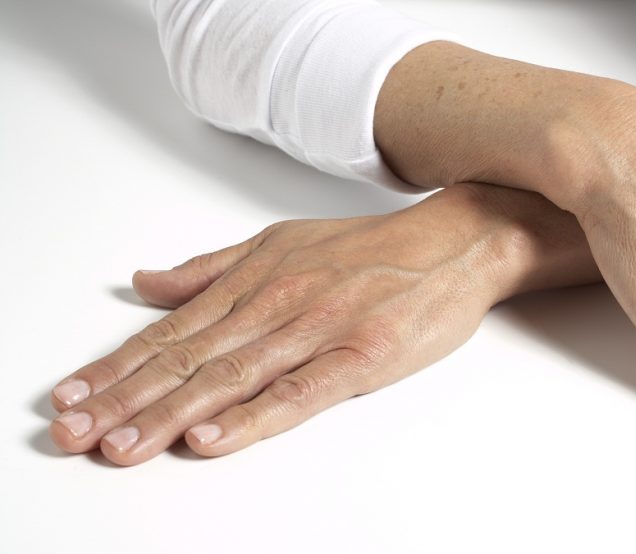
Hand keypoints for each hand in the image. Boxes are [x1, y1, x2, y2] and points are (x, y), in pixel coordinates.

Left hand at [48, 185, 593, 464]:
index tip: (72, 395)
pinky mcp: (362, 356)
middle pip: (188, 359)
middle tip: (74, 433)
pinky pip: (299, 392)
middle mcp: (276, 304)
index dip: (118, 367)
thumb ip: (211, 268)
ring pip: (231, 378)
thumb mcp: (282, 243)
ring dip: (169, 415)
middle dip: (124, 400)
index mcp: (254, 280)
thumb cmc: (374, 248)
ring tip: (123, 447)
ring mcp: (319, 330)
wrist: (455, 242)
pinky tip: (213, 436)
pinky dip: (253, 416)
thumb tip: (147, 283)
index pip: (171, 332)